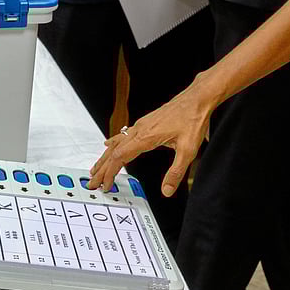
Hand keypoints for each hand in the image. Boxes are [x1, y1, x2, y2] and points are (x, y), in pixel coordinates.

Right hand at [88, 75, 215, 193]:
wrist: (196, 99)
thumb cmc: (192, 119)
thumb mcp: (188, 150)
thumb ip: (176, 172)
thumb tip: (167, 190)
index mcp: (145, 137)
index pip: (120, 158)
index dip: (110, 173)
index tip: (105, 185)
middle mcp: (139, 130)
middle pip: (113, 151)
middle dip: (101, 168)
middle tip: (92, 182)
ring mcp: (140, 125)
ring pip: (115, 143)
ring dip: (104, 158)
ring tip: (96, 168)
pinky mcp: (144, 123)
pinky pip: (122, 136)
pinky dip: (112, 145)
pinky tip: (109, 145)